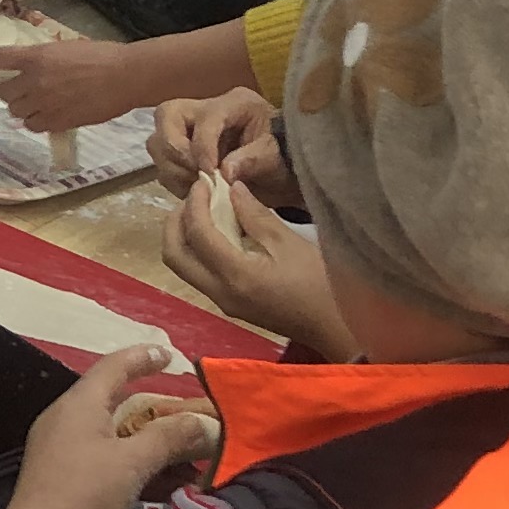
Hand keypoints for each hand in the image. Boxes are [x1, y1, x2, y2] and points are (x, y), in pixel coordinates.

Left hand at [0, 36, 141, 135]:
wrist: (125, 76)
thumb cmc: (102, 56)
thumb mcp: (67, 48)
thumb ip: (43, 59)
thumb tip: (29, 67)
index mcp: (36, 57)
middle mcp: (34, 80)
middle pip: (4, 92)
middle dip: (12, 91)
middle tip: (25, 90)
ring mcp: (44, 103)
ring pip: (16, 112)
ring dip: (24, 108)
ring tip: (41, 103)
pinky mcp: (56, 121)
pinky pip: (33, 126)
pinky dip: (37, 122)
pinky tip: (50, 115)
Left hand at [0, 344, 220, 508]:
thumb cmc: (84, 494)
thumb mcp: (132, 462)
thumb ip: (169, 437)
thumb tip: (205, 423)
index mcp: (78, 404)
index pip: (114, 366)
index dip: (143, 357)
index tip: (169, 355)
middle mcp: (65, 420)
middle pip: (115, 401)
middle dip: (154, 407)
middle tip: (186, 413)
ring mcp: (61, 450)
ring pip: (113, 433)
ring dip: (148, 440)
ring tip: (183, 450)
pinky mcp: (63, 479)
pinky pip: (105, 458)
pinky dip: (133, 462)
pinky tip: (158, 479)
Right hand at [147, 91, 286, 204]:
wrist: (282, 169)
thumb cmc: (283, 157)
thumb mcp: (276, 157)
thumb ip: (252, 160)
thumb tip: (224, 171)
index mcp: (234, 103)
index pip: (205, 118)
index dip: (202, 146)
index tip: (209, 173)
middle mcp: (204, 110)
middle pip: (166, 115)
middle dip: (174, 148)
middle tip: (194, 173)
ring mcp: (189, 130)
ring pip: (157, 141)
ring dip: (172, 167)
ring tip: (197, 185)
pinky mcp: (181, 151)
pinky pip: (162, 164)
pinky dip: (174, 180)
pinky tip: (194, 189)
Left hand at [162, 170, 351, 360]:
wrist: (334, 326)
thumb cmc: (320, 284)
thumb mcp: (289, 243)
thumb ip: (256, 215)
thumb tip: (231, 189)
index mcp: (235, 275)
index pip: (197, 234)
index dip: (195, 203)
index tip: (205, 182)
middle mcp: (219, 292)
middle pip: (174, 255)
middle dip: (176, 221)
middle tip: (195, 197)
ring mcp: (221, 302)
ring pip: (183, 266)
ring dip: (184, 236)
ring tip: (204, 209)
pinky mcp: (229, 304)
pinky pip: (199, 274)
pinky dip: (198, 249)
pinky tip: (217, 231)